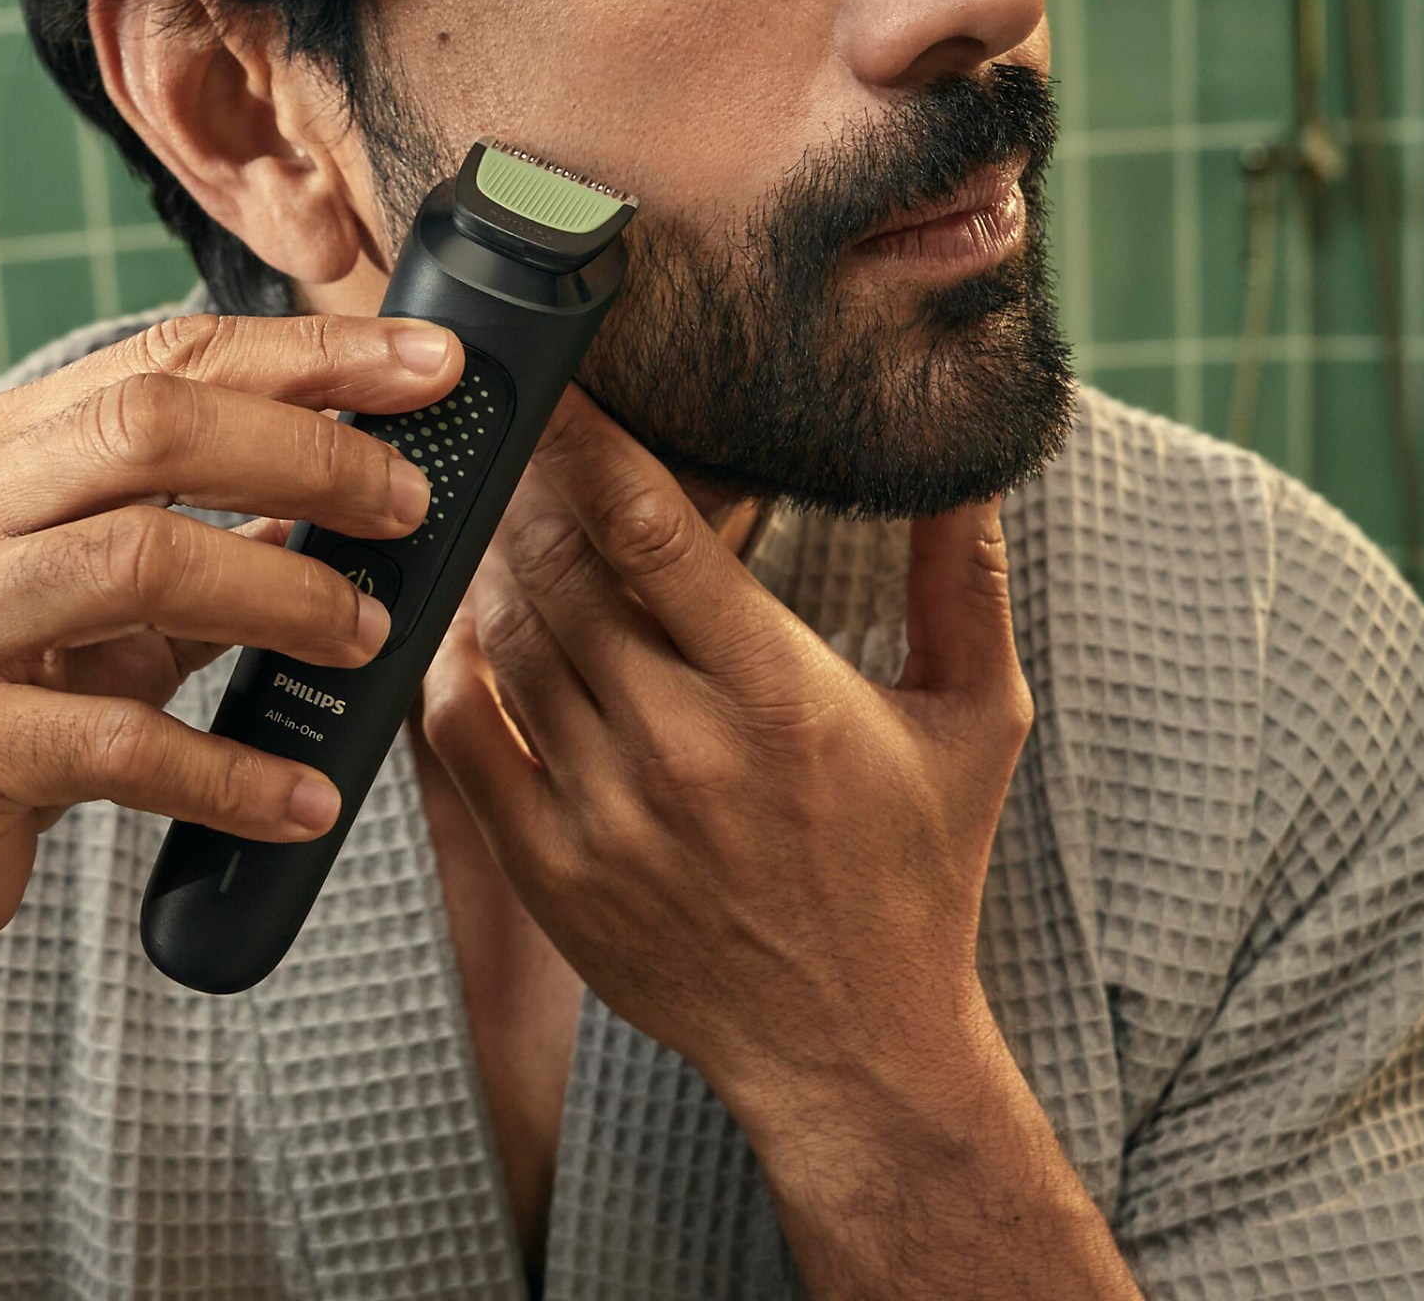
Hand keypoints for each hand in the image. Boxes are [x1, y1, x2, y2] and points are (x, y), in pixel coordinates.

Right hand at [0, 313, 461, 987]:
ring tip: (369, 640)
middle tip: (412, 503)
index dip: (302, 355)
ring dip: (284, 594)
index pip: (157, 362)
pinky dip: (230, 771)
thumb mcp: (93, 610)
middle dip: (305, 450)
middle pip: (147, 429)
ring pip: (138, 562)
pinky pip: (118, 742)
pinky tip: (305, 798)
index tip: (423, 366)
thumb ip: (201, 539)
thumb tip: (360, 487)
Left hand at [416, 386, 1030, 1121]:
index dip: (589, 439)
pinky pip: (459, 734)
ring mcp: (602, 814)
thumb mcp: (974, 719)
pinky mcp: (548, 868)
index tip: (559, 377)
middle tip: (514, 423)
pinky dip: (449, 659)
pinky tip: (464, 613)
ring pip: (505, 637)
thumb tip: (974, 461)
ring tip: (493, 500)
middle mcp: (680, 751)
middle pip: (559, 568)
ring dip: (490, 558)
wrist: (851, 1047)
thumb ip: (965, 580)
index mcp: (780, 698)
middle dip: (531, 481)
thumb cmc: (915, 872)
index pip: (650, 531)